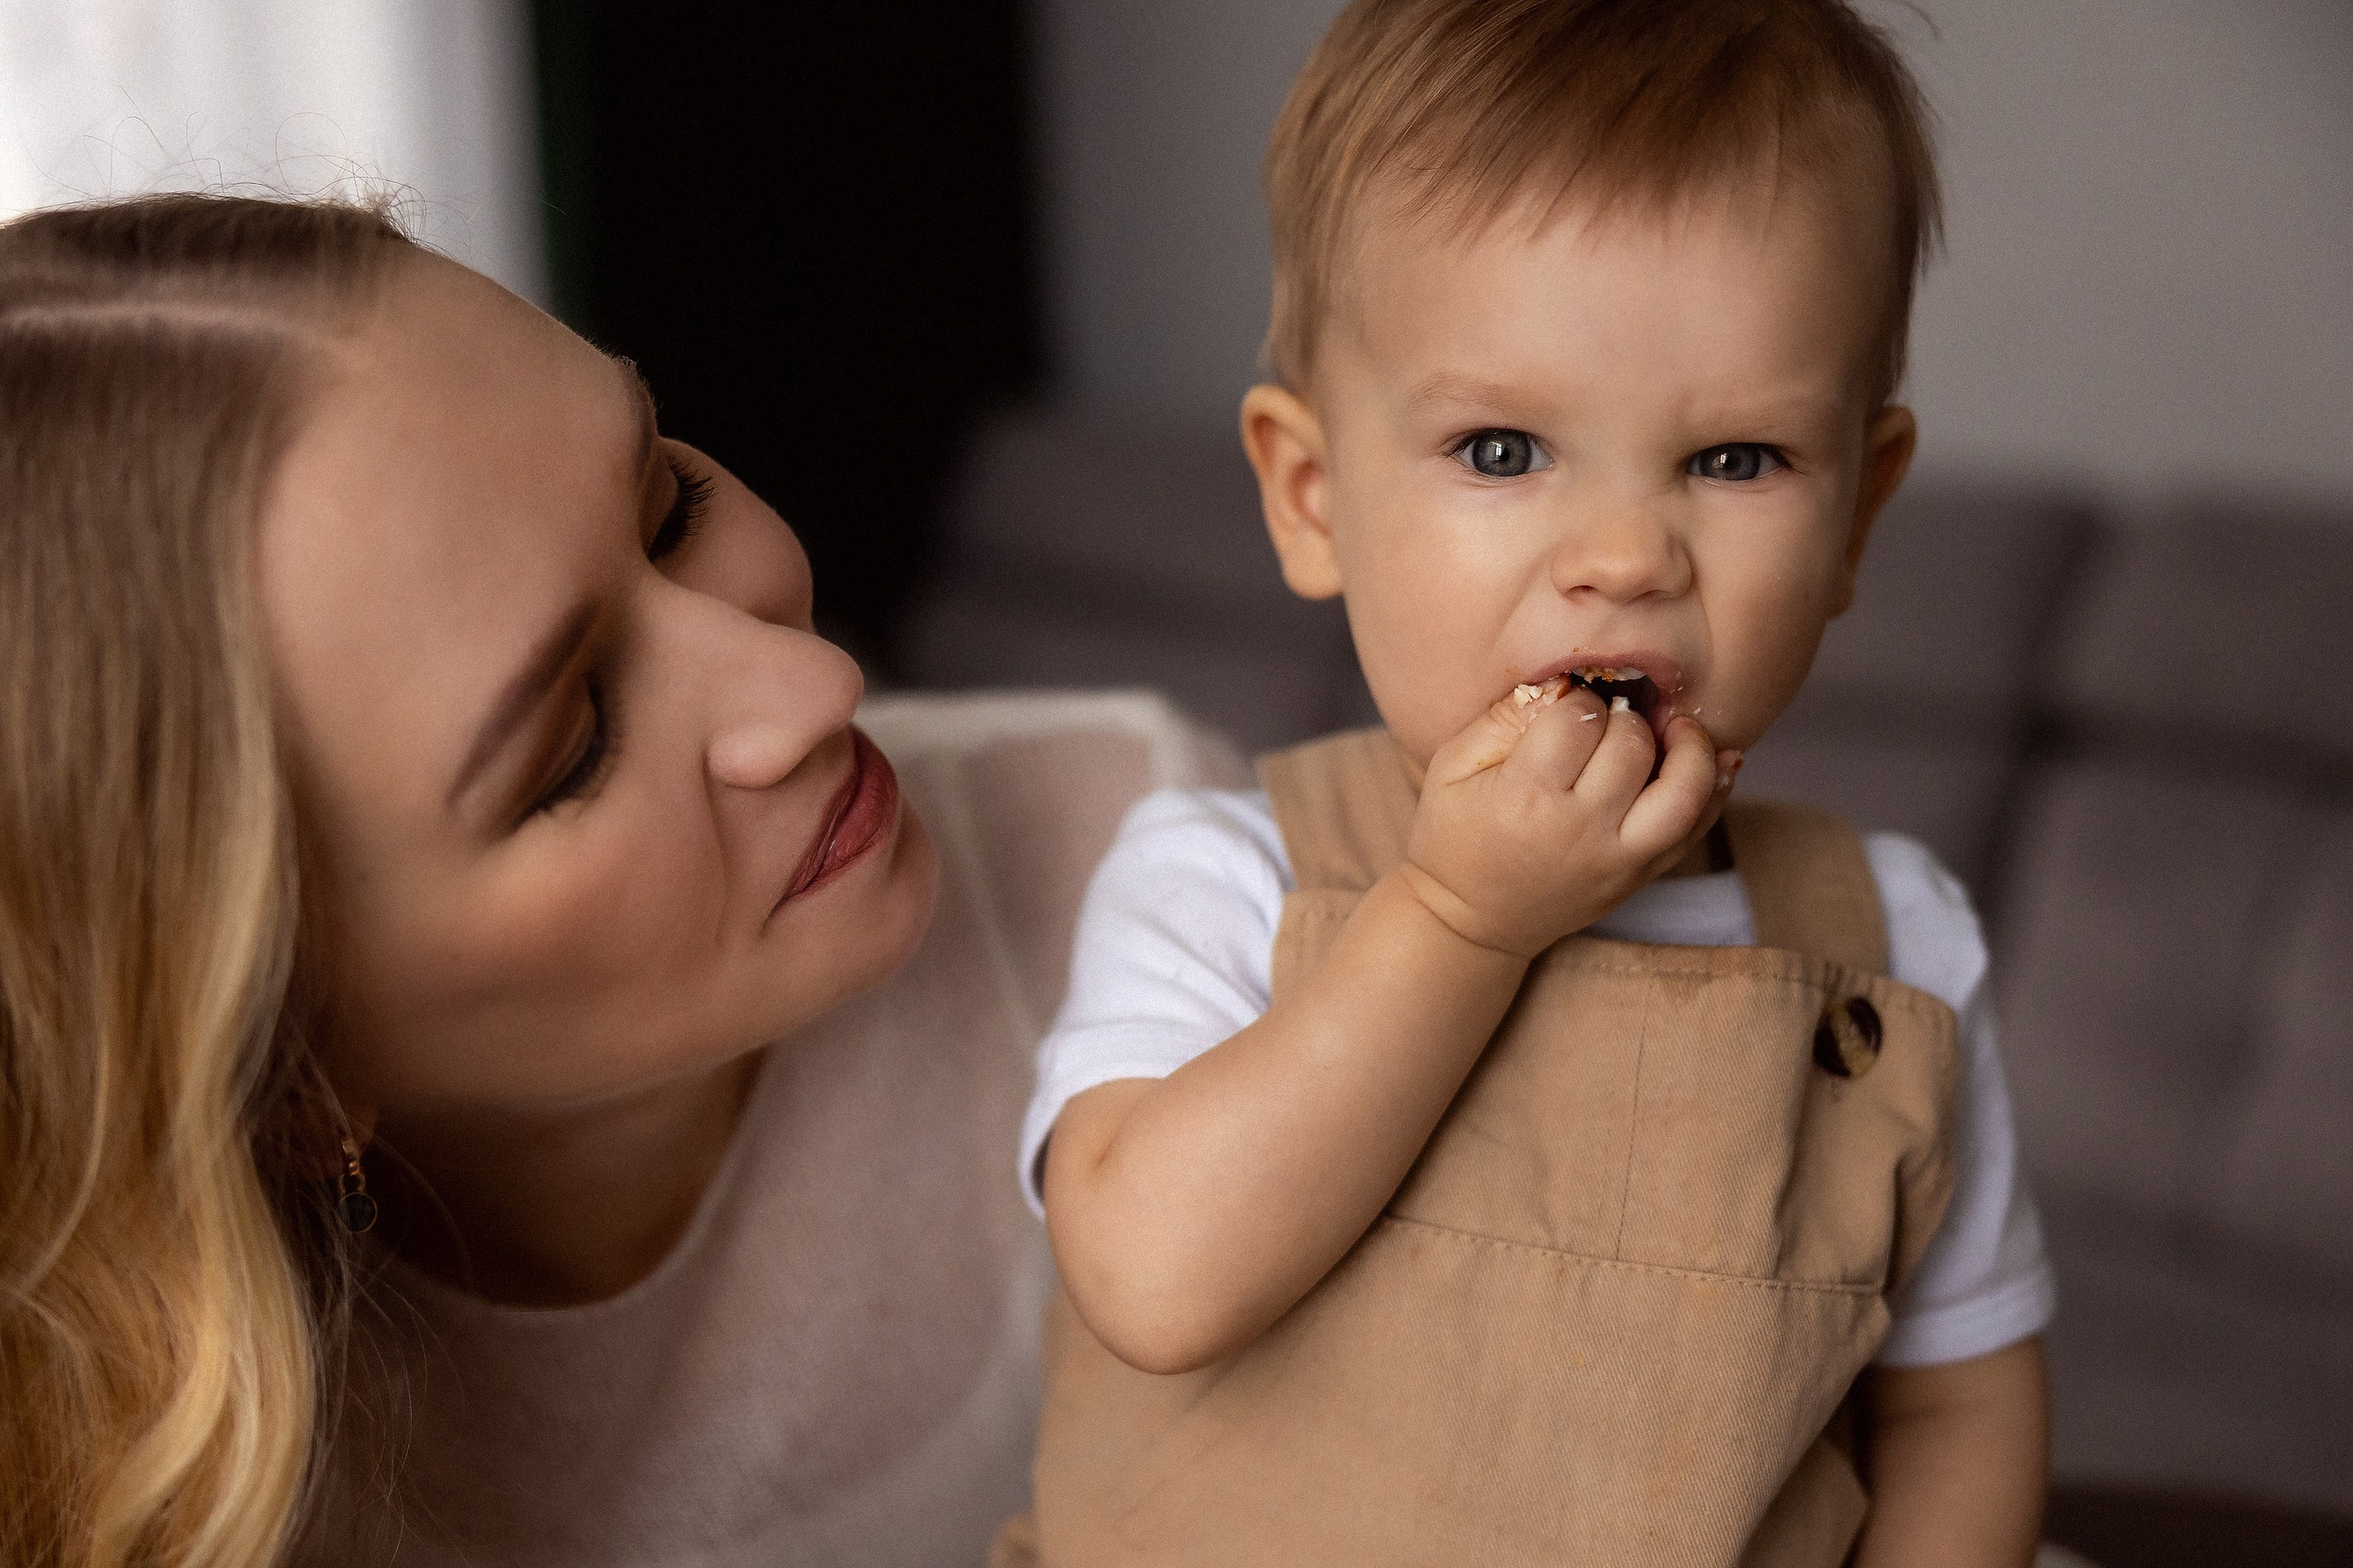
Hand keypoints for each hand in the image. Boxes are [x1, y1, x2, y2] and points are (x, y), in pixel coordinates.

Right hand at [1395, 681, 1735, 956]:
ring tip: (1676, 727)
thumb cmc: (1456, 835)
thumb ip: (1503, 717)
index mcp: (1525, 794)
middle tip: (1604, 719)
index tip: (1565, 705)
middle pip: (1632, 745)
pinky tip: (1719, 759)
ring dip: (1690, 747)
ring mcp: (1618, 858)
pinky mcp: (1640, 875)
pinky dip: (1717, 790)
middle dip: (1624, 717)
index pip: (1578, 717)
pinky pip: (1696, 830)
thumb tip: (1563, 683)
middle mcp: (1579, 828)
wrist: (1473, 920)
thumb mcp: (1452, 765)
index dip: (1576, 697)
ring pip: (1684, 791)